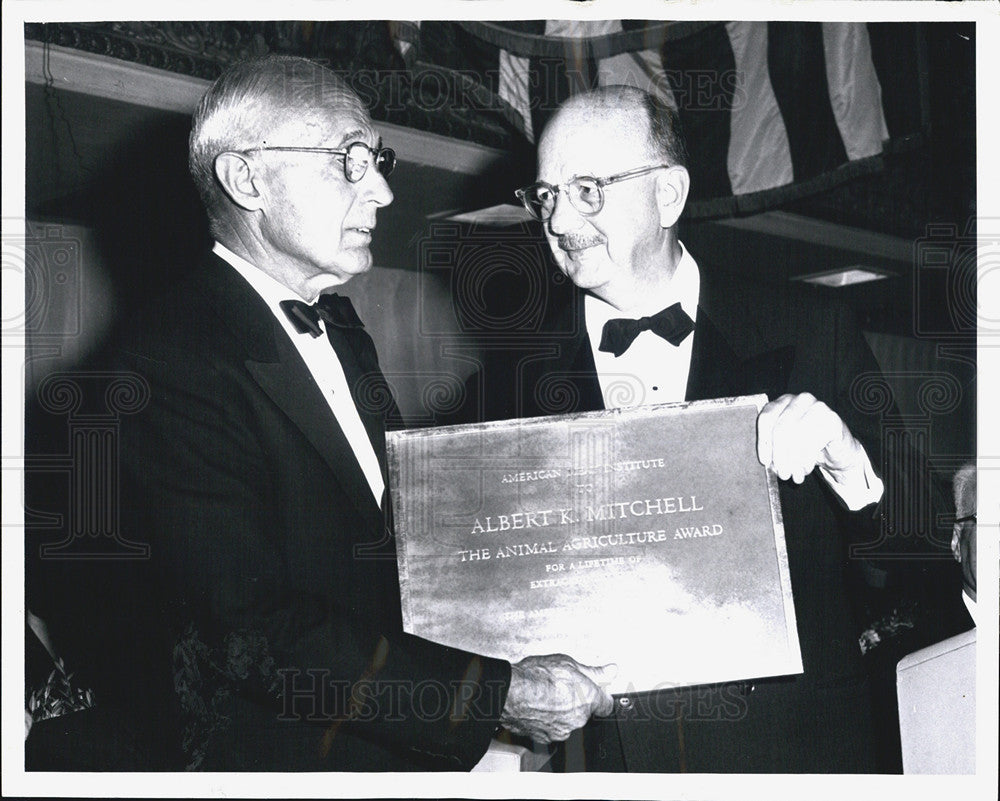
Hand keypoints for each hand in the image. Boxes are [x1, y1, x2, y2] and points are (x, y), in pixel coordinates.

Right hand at [499, 654, 615, 743]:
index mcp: (588, 700)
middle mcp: (578, 719)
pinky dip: (548, 719)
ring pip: (568, 721)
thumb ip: (593, 671)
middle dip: (577, 700)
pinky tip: (538, 705)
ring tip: (546, 694)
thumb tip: (611, 671)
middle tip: (562, 685)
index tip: (593, 689)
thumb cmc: (536, 676)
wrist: (510, 693)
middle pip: (585, 712)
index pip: (606, 705)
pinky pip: (552, 728)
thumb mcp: (568, 664)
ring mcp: (562, 731)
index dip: (599, 695)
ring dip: (562, 711)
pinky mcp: (546, 737)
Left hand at [757, 393, 866, 483]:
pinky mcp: (833, 419)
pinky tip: (806, 469)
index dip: (764, 441)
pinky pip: (814, 440)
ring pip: (797, 435)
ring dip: (794, 460)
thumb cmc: (807, 448)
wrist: (838, 453)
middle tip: (782, 474)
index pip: (766, 417)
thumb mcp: (786, 446)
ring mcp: (818, 406)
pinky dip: (807, 459)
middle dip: (780, 455)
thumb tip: (767, 461)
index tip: (765, 462)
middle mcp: (800, 399)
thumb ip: (773, 448)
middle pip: (781, 427)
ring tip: (795, 476)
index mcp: (783, 401)